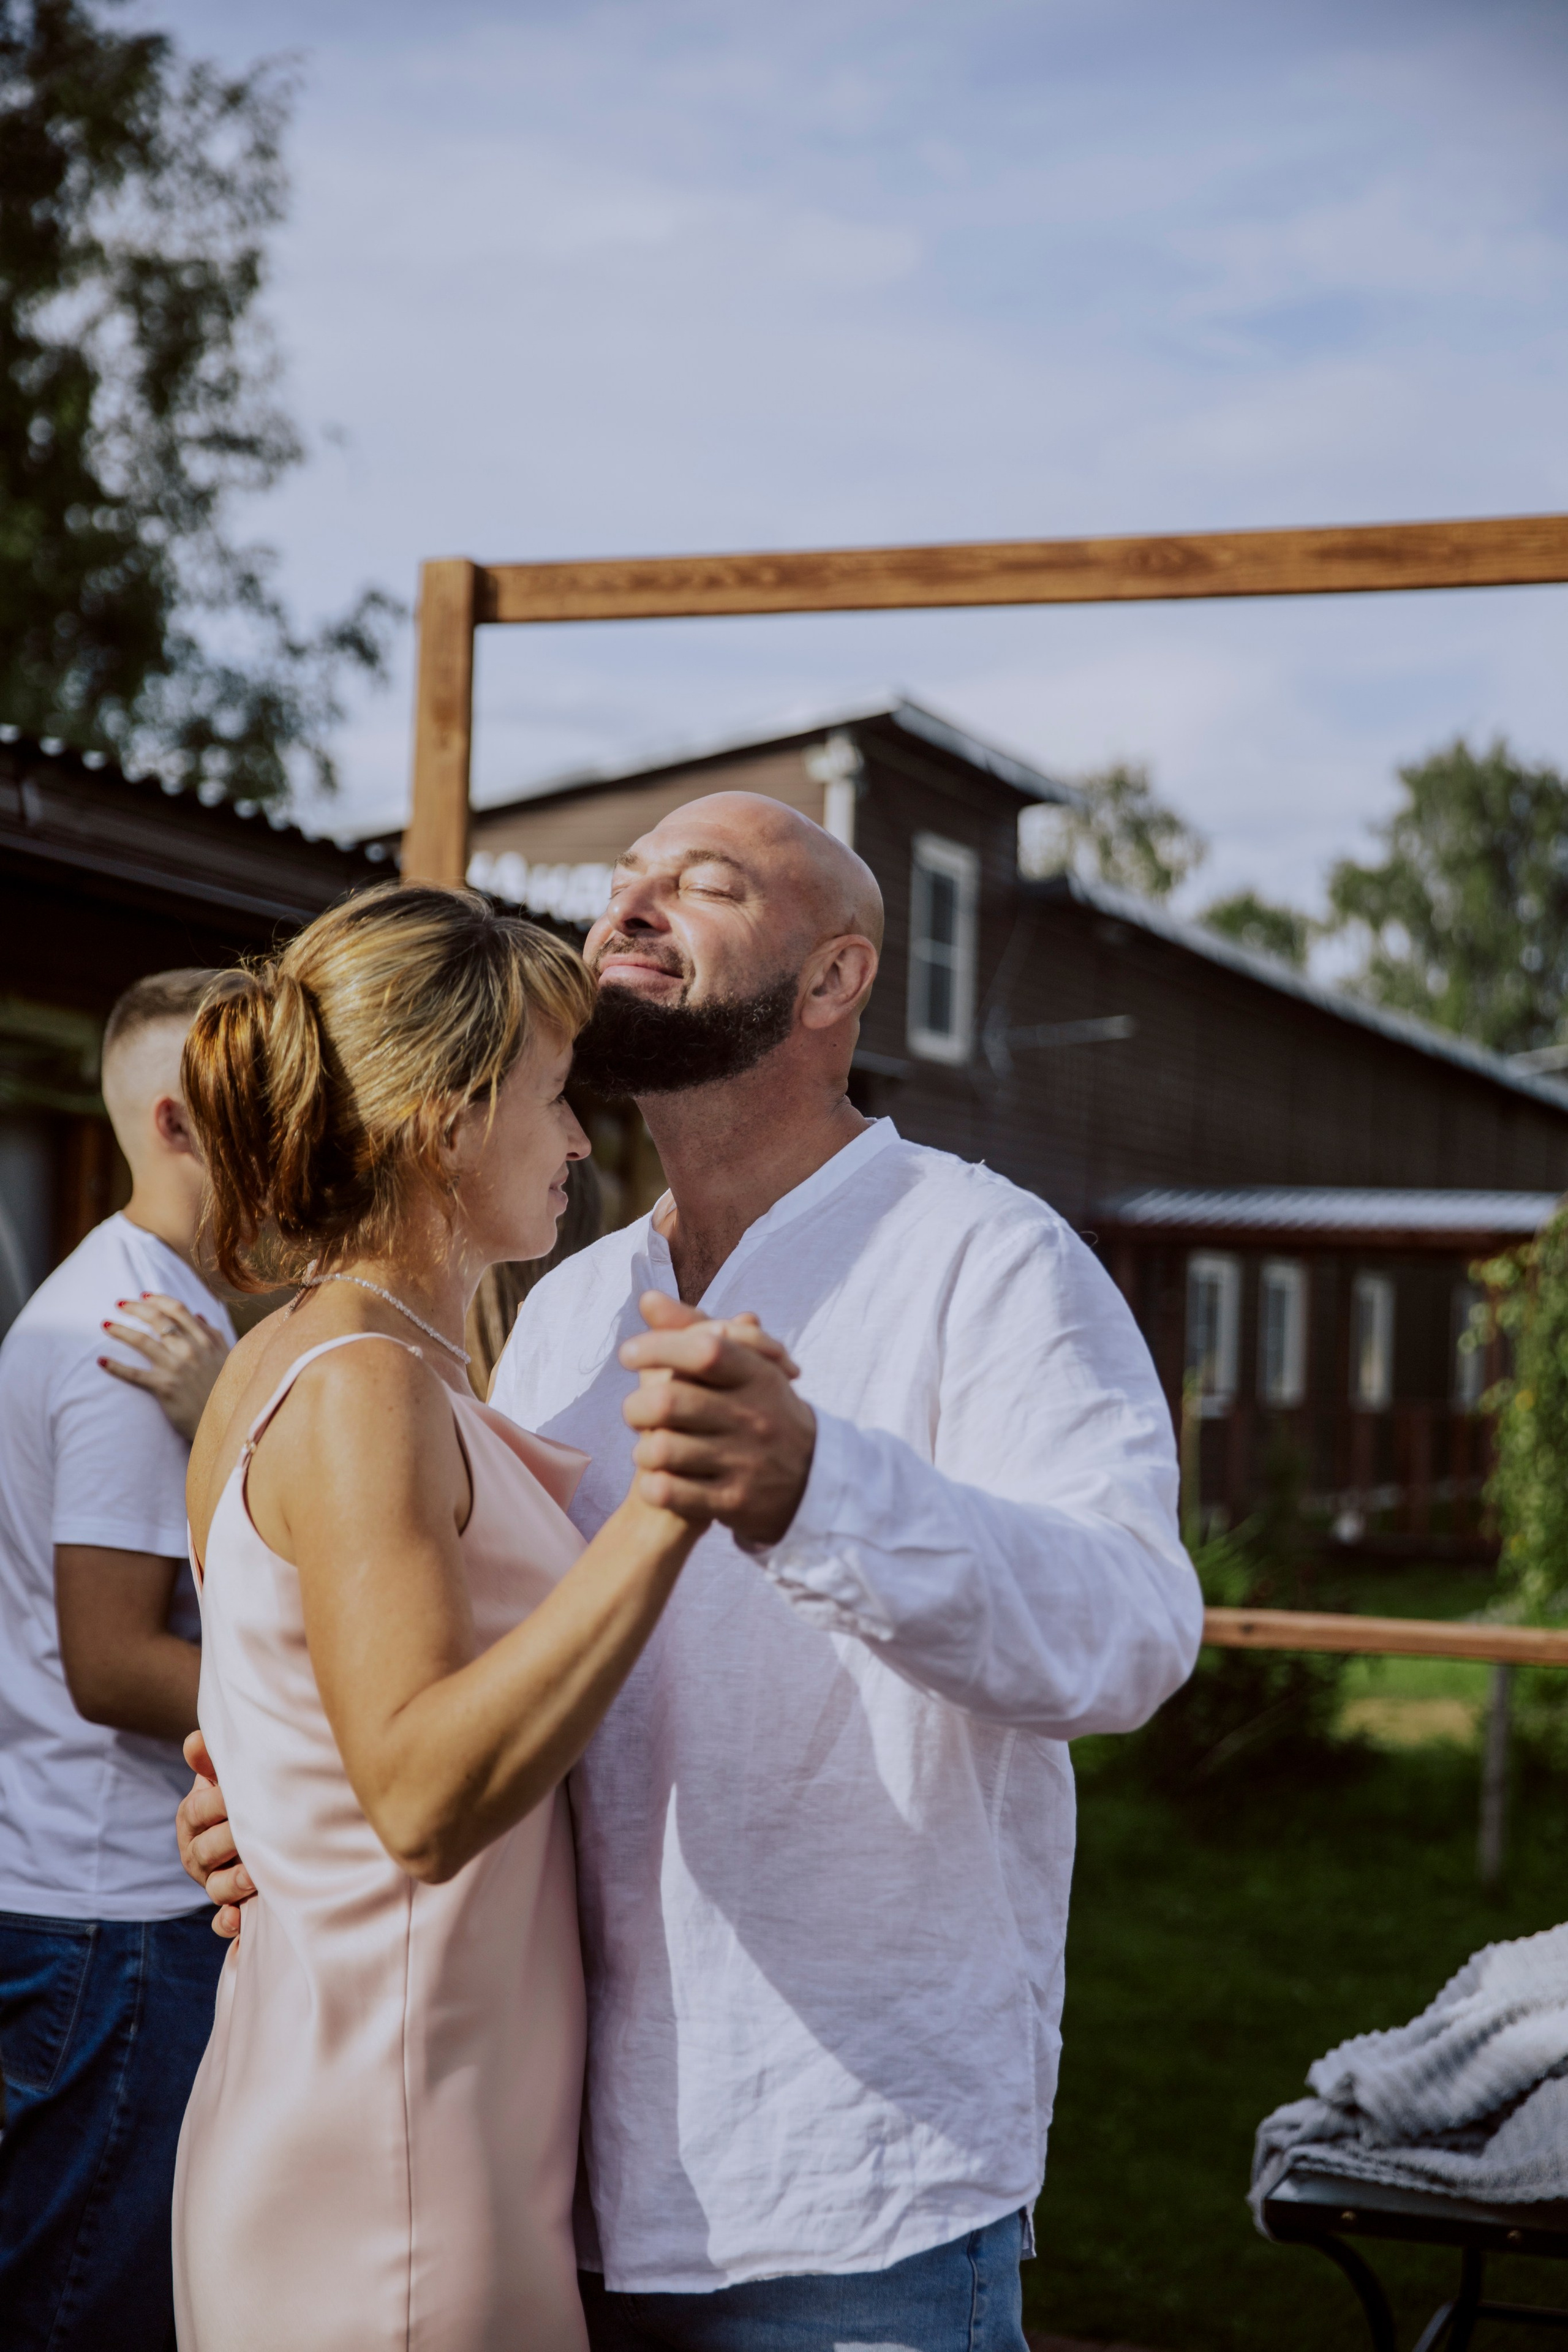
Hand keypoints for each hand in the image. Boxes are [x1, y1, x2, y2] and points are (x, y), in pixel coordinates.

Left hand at [100, 1293, 229, 1441]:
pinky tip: (101, 1361)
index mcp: (205, 1339)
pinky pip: (135, 1374)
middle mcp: (190, 1349)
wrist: (225, 1420)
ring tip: (105, 1324)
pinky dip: (116, 1367)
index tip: (143, 1295)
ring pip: (142, 1341)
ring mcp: (176, 1368)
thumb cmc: (224, 1388)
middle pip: (157, 1320)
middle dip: (135, 1309)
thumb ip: (212, 1334)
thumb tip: (199, 1315)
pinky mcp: (165, 1387)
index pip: (178, 1310)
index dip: (158, 1299)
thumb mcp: (225, 1356)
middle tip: (119, 1304)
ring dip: (120, 1331)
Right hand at [178, 1729, 252, 1938]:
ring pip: (214, 1888)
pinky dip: (229, 1923)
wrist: (262, 1826)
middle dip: (227, 1842)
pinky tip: (238, 1921)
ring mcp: (213, 1881)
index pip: (195, 1812)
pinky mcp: (231, 1905)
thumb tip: (195, 1741)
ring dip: (231, 1884)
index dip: (212, 1805)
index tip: (233, 1797)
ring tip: (252, 1877)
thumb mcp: (226, 1776)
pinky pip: (223, 1921)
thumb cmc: (243, 1794)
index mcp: (194, 1819)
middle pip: (203, 1852)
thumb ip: (212, 1761)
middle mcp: (198, 1853)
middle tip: (249, 1834)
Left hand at [619, 1293, 814, 1547]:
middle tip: (635, 1412)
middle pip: (669, 1401)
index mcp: (758, 1376)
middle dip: (635, 1406)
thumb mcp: (744, 1366)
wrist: (812, 1481)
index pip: (704, 1351)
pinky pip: (671, 1492)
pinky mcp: (735, 1502)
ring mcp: (746, 1461)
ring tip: (647, 1448)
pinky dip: (653, 1485)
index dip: (659, 1347)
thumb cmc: (763, 1411)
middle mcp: (754, 1417)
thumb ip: (693, 1330)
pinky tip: (657, 1479)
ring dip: (642, 1449)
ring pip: (663, 1449)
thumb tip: (647, 1298)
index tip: (628, 1354)